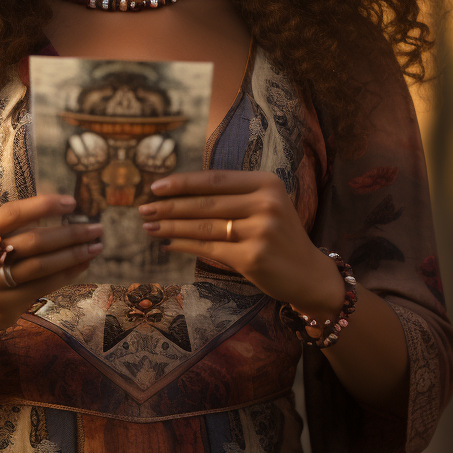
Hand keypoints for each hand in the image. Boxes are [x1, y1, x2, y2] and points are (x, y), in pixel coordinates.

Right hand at [0, 194, 101, 334]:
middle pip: (33, 241)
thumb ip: (17, 224)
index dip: (44, 206)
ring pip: (41, 265)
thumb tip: (65, 208)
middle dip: (70, 233)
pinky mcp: (5, 302)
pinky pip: (43, 285)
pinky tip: (82, 265)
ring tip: (96, 246)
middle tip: (96, 228)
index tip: (72, 203)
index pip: (14, 213)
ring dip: (73, 254)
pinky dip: (66, 274)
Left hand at [138, 170, 344, 319]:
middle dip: (170, 206)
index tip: (156, 186)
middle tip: (144, 209)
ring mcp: (260, 231)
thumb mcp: (265, 205)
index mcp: (267, 183)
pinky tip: (168, 243)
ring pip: (204, 226)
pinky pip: (209, 248)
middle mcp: (266, 203)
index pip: (215, 179)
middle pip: (206, 203)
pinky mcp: (253, 257)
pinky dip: (184, 245)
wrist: (308, 273)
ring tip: (149, 226)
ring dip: (171, 227)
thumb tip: (179, 193)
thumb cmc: (279, 235)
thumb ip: (232, 196)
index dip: (183, 183)